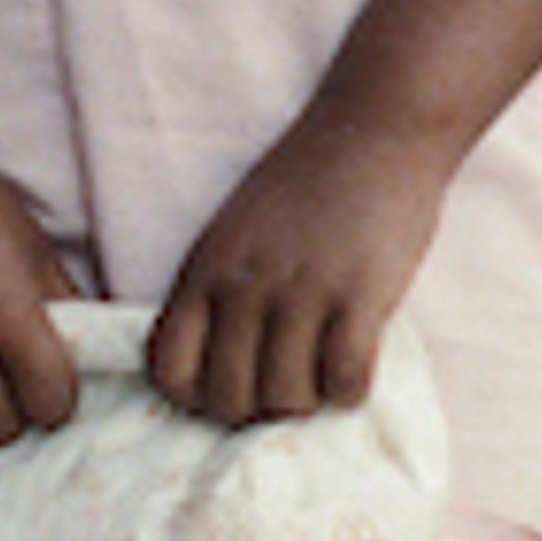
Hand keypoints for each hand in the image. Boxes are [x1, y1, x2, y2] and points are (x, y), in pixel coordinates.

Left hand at [146, 111, 444, 428]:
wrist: (373, 129)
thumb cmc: (304, 184)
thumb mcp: (233, 230)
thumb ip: (217, 290)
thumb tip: (215, 370)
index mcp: (204, 270)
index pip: (169, 370)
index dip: (195, 397)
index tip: (229, 388)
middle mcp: (244, 286)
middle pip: (228, 398)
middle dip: (255, 411)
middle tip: (285, 390)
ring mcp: (301, 292)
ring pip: (286, 399)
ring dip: (307, 403)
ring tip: (321, 377)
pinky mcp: (360, 297)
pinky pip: (344, 382)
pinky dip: (350, 390)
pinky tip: (354, 366)